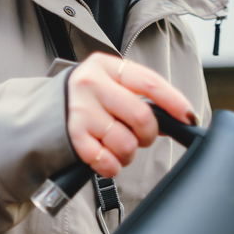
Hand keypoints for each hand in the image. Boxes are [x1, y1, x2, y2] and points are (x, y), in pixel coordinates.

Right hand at [66, 53, 197, 177]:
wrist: (44, 111)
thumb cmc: (90, 99)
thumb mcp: (112, 85)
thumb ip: (140, 96)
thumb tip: (178, 117)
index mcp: (106, 67)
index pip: (149, 82)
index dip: (174, 101)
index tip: (189, 116)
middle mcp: (91, 85)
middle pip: (141, 116)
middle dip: (149, 134)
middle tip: (143, 136)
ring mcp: (80, 112)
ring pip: (126, 143)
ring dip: (130, 153)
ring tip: (121, 146)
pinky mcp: (73, 138)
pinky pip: (107, 162)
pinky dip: (114, 166)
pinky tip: (108, 157)